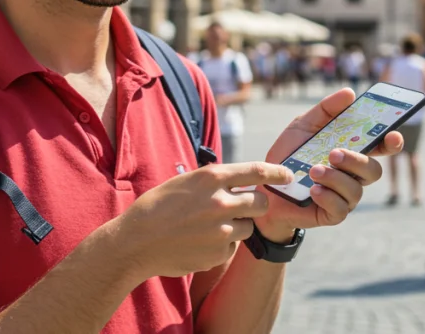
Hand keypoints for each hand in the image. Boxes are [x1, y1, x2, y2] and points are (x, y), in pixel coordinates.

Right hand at [118, 162, 292, 277]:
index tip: (288, 175)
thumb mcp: (186, 181)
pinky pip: (232, 247)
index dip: (278, 172)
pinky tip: (200, 242)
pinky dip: (222, 245)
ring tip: (210, 227)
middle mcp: (221, 202)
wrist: (136, 242)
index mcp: (212, 177)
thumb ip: (215, 181)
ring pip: (248, 227)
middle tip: (246, 207)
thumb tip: (242, 181)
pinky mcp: (218, 253)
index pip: (258, 171)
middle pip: (261, 202)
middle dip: (258, 205)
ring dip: (237, 226)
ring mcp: (221, 230)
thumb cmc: (157, 207)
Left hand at [254, 89, 402, 240]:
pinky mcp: (332, 214)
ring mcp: (344, 196)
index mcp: (352, 151)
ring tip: (313, 171)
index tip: (392, 135)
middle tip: (333, 153)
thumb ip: (326, 110)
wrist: (265, 187)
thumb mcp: (303, 125)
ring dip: (335, 178)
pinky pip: (341, 209)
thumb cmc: (290, 155)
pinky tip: (313, 190)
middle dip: (356, 161)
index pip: (381, 147)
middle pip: (373, 170)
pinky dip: (327, 197)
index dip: (392, 142)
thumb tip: (350, 93)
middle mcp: (353, 175)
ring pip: (356, 190)